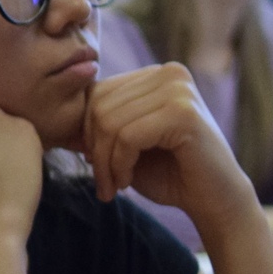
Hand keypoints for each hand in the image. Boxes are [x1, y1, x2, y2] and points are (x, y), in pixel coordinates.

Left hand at [76, 65, 255, 231]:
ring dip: (105, 162)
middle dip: (94, 149)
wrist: (214, 200)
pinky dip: (119, 164)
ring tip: (114, 185)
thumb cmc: (168, 173)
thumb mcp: (125, 144)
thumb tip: (59, 119)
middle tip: (102, 182)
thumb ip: (99, 126)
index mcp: (155, 75)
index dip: (87, 132)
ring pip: (110, 121)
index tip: (94, 164)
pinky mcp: (184, 112)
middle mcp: (169, 73)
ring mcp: (179, 89)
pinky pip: (128, 136)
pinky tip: (127, 182)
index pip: (97, 93)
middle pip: (100, 105)